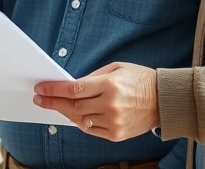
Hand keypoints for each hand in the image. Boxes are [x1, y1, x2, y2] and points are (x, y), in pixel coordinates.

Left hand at [33, 62, 158, 141]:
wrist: (164, 100)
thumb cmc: (140, 80)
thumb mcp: (117, 68)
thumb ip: (93, 77)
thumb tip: (71, 85)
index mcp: (110, 85)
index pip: (74, 89)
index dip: (54, 90)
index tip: (41, 89)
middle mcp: (110, 105)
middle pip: (73, 106)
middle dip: (53, 102)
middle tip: (40, 98)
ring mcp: (113, 122)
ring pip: (79, 120)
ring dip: (66, 112)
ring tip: (57, 105)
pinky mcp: (116, 135)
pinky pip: (90, 130)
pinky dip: (81, 122)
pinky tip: (76, 115)